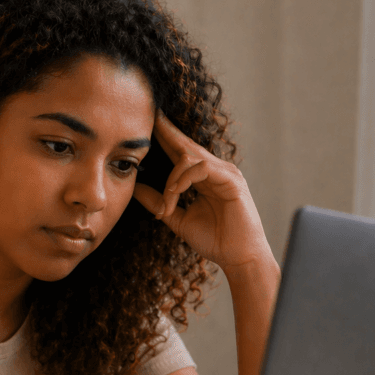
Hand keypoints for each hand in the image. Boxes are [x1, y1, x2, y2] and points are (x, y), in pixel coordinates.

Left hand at [132, 111, 273, 272]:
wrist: (238, 257)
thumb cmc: (215, 240)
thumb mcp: (178, 219)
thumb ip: (159, 203)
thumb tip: (135, 188)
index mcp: (204, 177)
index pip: (181, 152)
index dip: (164, 138)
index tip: (146, 126)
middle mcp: (215, 170)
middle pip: (186, 144)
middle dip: (166, 132)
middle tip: (150, 117)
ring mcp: (226, 173)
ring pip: (190, 157)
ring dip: (171, 179)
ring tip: (167, 203)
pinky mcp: (232, 180)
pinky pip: (202, 168)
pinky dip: (184, 180)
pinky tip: (175, 194)